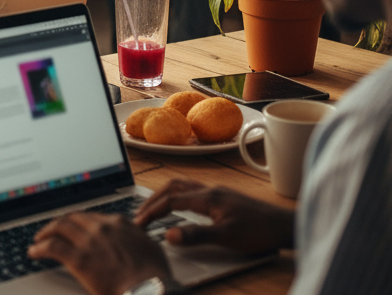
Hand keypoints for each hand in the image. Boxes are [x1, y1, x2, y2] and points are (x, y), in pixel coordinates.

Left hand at [28, 212, 170, 294]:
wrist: (151, 291)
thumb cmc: (155, 276)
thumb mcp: (151, 248)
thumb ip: (139, 238)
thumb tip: (137, 237)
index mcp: (117, 223)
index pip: (91, 216)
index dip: (78, 221)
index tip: (72, 226)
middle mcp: (101, 227)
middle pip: (72, 218)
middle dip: (59, 223)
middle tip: (52, 230)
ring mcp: (89, 242)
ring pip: (59, 227)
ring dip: (46, 232)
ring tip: (39, 239)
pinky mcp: (79, 259)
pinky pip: (53, 247)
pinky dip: (40, 248)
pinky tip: (34, 252)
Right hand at [134, 180, 294, 255]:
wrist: (284, 225)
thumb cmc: (259, 231)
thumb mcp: (226, 237)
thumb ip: (196, 235)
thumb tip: (168, 235)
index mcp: (207, 197)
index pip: (170, 200)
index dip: (151, 211)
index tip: (138, 224)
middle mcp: (209, 189)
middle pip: (172, 187)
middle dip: (152, 200)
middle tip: (139, 215)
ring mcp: (217, 191)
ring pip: (182, 186)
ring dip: (164, 195)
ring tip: (153, 208)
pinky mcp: (223, 196)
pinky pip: (192, 189)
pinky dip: (177, 195)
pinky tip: (180, 205)